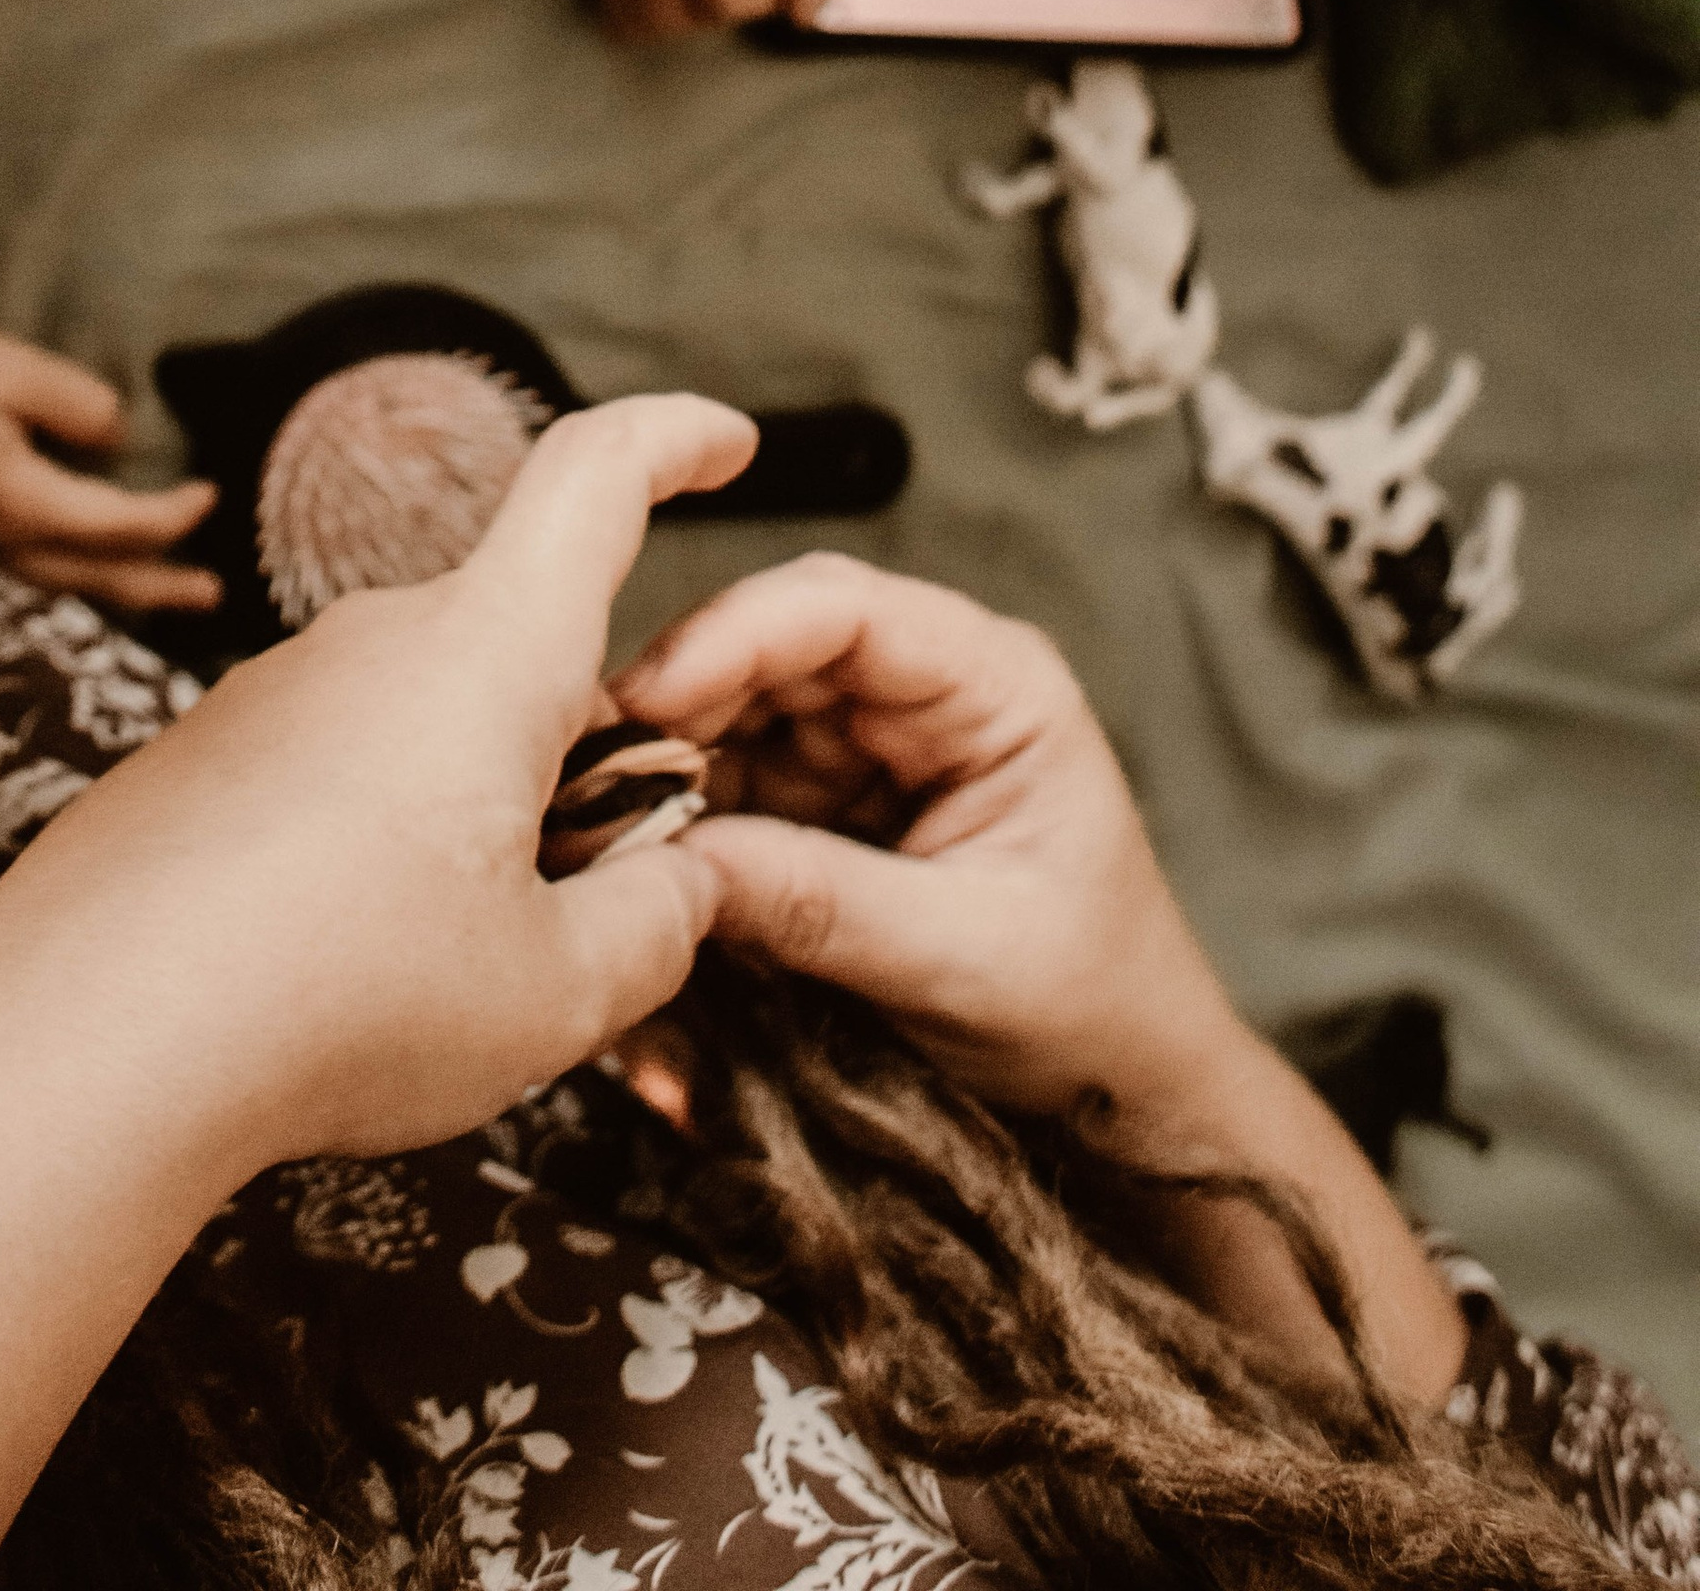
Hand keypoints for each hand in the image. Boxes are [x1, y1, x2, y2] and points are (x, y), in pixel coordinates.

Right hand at [0, 320, 218, 617]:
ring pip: (68, 583)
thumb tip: (121, 437)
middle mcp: (1, 541)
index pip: (116, 525)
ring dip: (126, 589)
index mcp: (17, 503)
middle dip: (160, 584)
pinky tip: (104, 565)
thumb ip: (76, 403)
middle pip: (97, 577)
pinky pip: (44, 570)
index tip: (213, 491)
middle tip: (215, 592)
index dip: (170, 514)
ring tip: (175, 594)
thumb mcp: (8, 367)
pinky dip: (86, 575)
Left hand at [0, 392, 759, 1160]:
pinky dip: (372, 846)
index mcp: (486, 654)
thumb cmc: (336, 1002)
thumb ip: (652, 925)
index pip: (593, 479)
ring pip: (427, 722)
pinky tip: (336, 972)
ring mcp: (274, 691)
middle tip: (590, 906)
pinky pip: (332, 769)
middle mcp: (375, 638)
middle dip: (581, 759)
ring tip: (451, 970)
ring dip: (473, 813)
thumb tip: (678, 883)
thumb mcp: (555, 994)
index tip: (724, 439)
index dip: (672, 439)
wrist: (81, 1039)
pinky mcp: (200, 757)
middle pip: (522, 652)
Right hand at [613, 554, 1244, 1127]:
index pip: (845, 611)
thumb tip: (672, 865)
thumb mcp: (964, 958)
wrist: (1126, 1103)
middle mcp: (926, 692)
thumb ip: (820, 902)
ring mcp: (870, 747)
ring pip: (734, 716)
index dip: (733, 637)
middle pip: (768, 648)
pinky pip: (732, 789)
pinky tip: (634, 864)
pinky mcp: (829, 809)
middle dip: (678, 707)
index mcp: (995, 685)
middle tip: (587, 779)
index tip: (647, 699)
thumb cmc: (1094, 1015)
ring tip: (595, 830)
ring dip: (666, 768)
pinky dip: (681, 823)